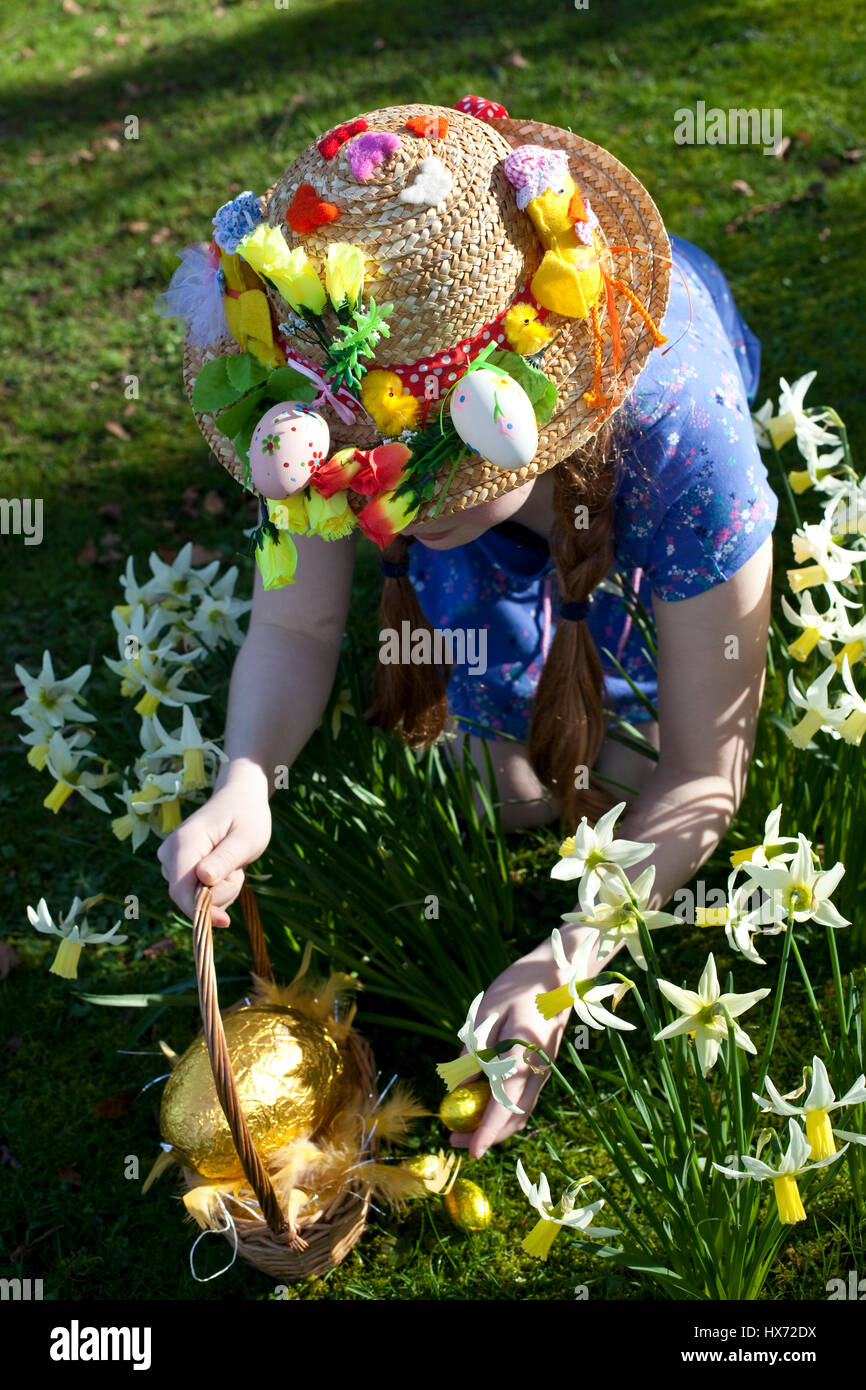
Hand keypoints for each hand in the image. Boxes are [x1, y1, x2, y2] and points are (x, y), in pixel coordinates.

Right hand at [157, 769, 271, 927]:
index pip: (181, 890)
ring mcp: (171, 860)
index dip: (200, 911)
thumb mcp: (246, 839)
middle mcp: (170, 852)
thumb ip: (225, 859)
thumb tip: (203, 880)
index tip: (225, 921)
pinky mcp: (177, 867)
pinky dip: (215, 888)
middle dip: (218, 894)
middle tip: (238, 870)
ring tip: (233, 865)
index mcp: (184, 842)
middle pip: (187, 897)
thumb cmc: (247, 816)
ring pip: (193, 897)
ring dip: (220, 891)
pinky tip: (225, 868)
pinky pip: (195, 893)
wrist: (240, 799)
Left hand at [449, 939, 574, 1159]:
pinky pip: (523, 1097)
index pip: (505, 1105)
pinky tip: (482, 1103)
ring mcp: (545, 1069)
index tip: (471, 1152)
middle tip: (455, 1139)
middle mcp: (539, 1070)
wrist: (559, 972)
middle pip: (515, 1116)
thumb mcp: (487, 1014)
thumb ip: (475, 1052)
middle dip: (487, 1135)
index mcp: (525, 1057)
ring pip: (521, 1110)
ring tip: (463, 1126)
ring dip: (495, 1125)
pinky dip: (503, 1109)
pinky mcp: (543, 1065)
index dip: (487, 1132)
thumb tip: (460, 1087)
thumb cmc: (520, 986)